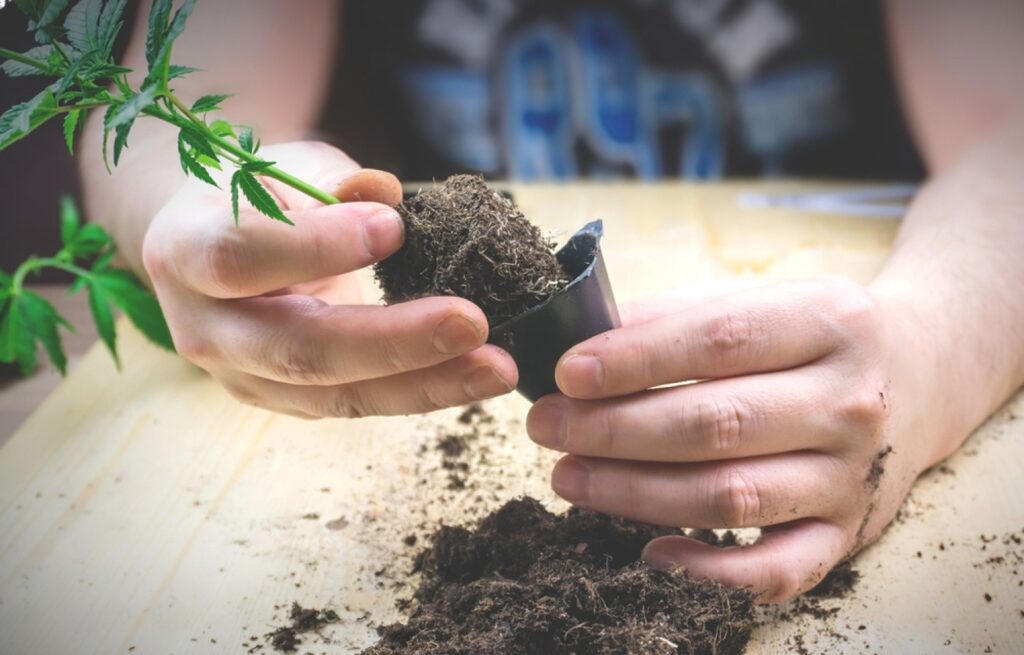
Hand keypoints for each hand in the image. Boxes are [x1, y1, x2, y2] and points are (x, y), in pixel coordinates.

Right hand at [143, 141, 516, 416]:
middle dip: (392, 342)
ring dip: (425, 384)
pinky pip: (358, 403)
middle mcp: (204, 328)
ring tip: (496, 367)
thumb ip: (329, 180)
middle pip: (297, 349)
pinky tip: (475, 376)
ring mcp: (244, 376)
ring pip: (336, 395)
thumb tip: (385, 198)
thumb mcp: (281, 164)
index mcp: (184, 250)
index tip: (394, 228)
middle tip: (471, 322)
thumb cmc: (251, 193)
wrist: (214, 244)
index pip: (240, 257)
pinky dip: (422, 390)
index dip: (316, 246)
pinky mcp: (286, 400)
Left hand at [527, 277, 936, 601]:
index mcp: (829, 321)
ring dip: (634, 492)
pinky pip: (776, 570)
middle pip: (715, 423)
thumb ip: (675, 318)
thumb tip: (581, 345)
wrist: (920, 376)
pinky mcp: (847, 532)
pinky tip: (651, 553)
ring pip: (730, 495)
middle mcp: (849, 400)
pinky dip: (710, 572)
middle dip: (613, 429)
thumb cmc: (814, 337)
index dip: (635, 360)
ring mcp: (851, 474)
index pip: (718, 341)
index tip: (566, 373)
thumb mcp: (763, 302)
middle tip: (546, 426)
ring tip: (569, 476)